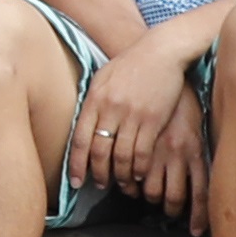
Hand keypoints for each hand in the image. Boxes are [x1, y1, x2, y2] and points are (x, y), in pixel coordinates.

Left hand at [80, 28, 207, 219]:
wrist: (161, 51)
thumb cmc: (131, 63)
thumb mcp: (103, 77)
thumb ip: (91, 101)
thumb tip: (82, 124)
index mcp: (94, 99)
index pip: (80, 139)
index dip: (76, 164)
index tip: (74, 181)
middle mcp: (110, 109)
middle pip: (99, 151)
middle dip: (97, 173)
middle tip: (99, 185)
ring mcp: (132, 115)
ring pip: (121, 156)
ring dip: (120, 175)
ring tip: (120, 184)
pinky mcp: (153, 120)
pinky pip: (142, 152)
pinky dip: (139, 167)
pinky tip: (138, 174)